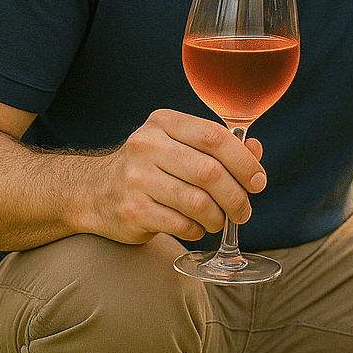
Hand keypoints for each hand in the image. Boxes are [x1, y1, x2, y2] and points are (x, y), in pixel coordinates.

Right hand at [87, 109, 266, 244]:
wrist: (94, 191)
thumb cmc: (151, 166)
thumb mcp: (180, 144)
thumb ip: (219, 146)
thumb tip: (255, 151)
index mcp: (164, 122)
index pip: (214, 137)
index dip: (244, 161)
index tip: (258, 181)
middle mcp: (147, 146)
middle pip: (209, 172)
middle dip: (236, 196)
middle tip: (244, 210)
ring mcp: (136, 178)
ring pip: (197, 202)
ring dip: (218, 216)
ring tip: (220, 220)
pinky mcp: (131, 210)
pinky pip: (180, 224)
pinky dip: (197, 229)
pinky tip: (197, 227)